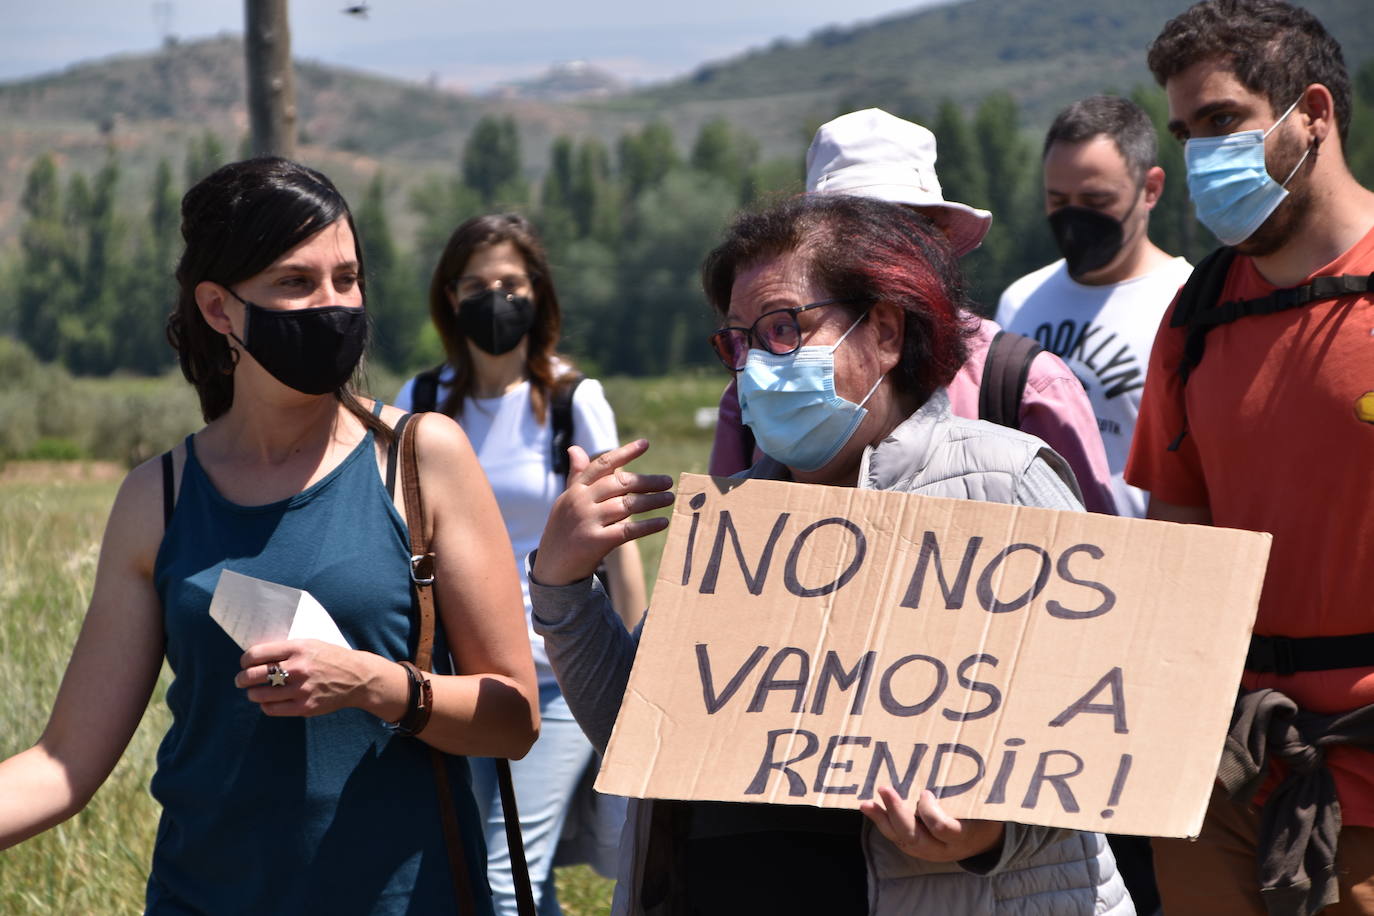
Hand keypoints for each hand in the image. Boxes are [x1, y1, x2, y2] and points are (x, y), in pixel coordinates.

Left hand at [234, 639, 382, 717]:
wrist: (358, 677)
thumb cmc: (331, 658)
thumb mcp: (310, 644)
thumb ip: (286, 650)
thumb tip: (256, 657)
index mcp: (298, 648)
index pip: (256, 654)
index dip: (245, 660)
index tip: (245, 663)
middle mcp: (298, 668)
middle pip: (253, 675)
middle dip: (242, 678)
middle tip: (241, 680)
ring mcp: (301, 689)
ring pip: (260, 694)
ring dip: (252, 693)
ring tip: (254, 692)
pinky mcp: (304, 707)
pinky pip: (272, 709)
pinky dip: (265, 705)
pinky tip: (269, 701)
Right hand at [532, 439, 673, 586]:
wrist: (552, 569)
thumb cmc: (564, 531)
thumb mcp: (566, 501)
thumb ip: (576, 476)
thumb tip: (575, 448)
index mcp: (575, 489)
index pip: (602, 465)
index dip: (625, 452)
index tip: (645, 443)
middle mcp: (580, 502)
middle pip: (620, 483)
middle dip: (647, 481)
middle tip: (668, 481)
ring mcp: (587, 521)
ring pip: (627, 505)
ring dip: (652, 501)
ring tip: (670, 498)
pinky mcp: (595, 542)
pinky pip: (628, 530)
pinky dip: (647, 525)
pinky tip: (663, 522)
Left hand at [860, 787, 1004, 862]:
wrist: (982, 842)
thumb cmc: (983, 815)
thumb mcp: (984, 806)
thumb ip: (975, 791)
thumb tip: (975, 756)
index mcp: (962, 836)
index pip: (942, 829)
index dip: (931, 812)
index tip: (925, 792)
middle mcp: (942, 848)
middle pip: (914, 836)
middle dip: (897, 813)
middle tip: (885, 789)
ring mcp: (926, 850)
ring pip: (901, 839)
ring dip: (882, 819)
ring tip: (866, 804)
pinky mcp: (915, 847)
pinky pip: (896, 836)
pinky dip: (882, 821)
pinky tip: (870, 807)